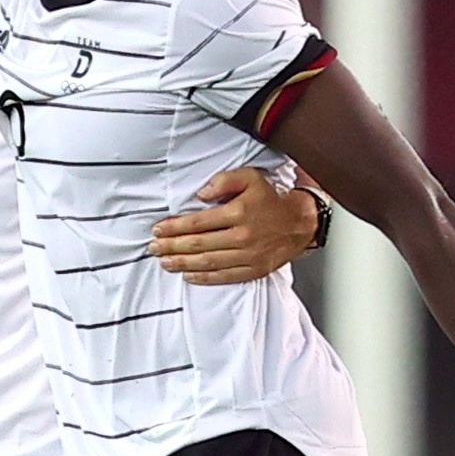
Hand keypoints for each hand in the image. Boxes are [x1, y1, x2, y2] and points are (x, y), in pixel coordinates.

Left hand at [150, 167, 314, 282]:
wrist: (300, 222)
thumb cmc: (271, 199)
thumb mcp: (250, 177)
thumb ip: (224, 180)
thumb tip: (200, 195)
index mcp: (238, 212)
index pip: (198, 222)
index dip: (174, 227)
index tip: (158, 229)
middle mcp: (242, 236)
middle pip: (198, 244)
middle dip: (171, 246)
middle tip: (154, 248)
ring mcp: (249, 255)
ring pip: (208, 262)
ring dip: (182, 263)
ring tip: (165, 262)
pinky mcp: (254, 270)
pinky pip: (224, 276)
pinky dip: (204, 277)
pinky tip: (188, 275)